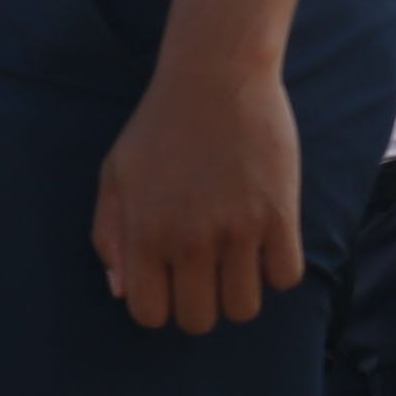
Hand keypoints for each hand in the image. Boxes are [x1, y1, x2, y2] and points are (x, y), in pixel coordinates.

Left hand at [93, 57, 306, 334]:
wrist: (215, 75)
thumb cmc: (160, 125)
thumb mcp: (115, 173)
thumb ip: (109, 235)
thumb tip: (121, 293)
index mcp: (145, 232)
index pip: (150, 315)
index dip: (160, 304)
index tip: (169, 281)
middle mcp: (190, 239)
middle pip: (199, 321)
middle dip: (199, 303)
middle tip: (204, 272)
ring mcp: (238, 229)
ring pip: (244, 308)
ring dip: (239, 291)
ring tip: (235, 258)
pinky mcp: (279, 213)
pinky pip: (286, 276)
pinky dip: (277, 269)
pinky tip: (265, 243)